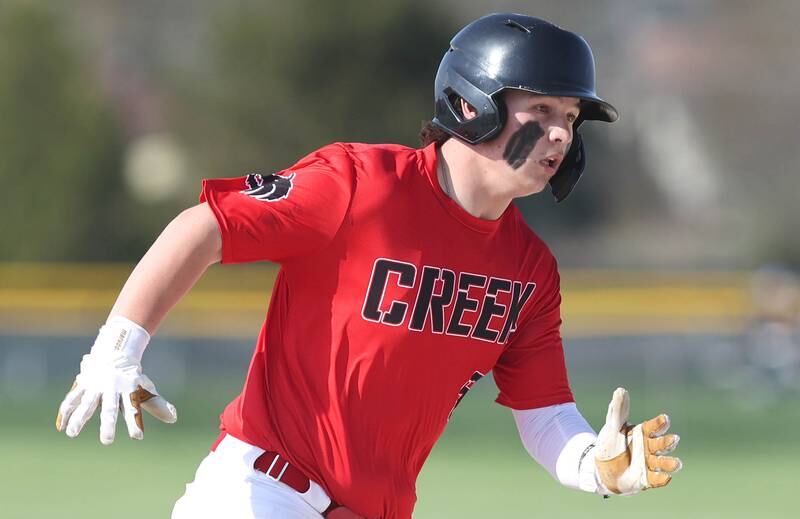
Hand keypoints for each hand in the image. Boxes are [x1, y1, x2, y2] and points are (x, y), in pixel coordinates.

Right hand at [55, 317, 176, 443]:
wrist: (116, 350)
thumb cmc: (132, 376)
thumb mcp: (145, 389)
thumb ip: (156, 405)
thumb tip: (173, 418)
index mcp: (128, 391)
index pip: (133, 409)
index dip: (135, 422)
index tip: (138, 437)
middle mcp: (112, 389)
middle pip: (110, 408)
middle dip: (109, 424)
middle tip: (107, 440)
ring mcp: (96, 386)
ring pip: (87, 403)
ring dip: (80, 418)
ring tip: (72, 434)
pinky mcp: (83, 384)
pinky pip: (73, 398)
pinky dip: (66, 411)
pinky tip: (61, 426)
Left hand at [594, 387, 681, 494]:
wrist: (601, 469)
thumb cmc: (609, 446)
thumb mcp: (612, 428)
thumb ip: (617, 411)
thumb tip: (621, 390)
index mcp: (643, 433)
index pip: (654, 426)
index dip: (660, 423)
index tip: (665, 419)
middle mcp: (650, 447)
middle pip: (662, 443)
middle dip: (668, 442)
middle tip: (674, 439)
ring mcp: (650, 463)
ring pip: (664, 462)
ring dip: (671, 462)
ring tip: (677, 463)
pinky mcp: (647, 479)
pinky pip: (657, 480)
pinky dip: (662, 478)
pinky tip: (667, 477)